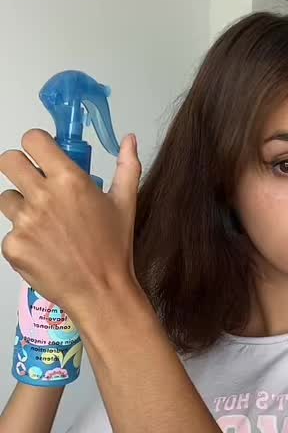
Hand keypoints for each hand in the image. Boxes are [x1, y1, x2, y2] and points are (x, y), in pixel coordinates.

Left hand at [0, 128, 141, 319]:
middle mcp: (42, 197)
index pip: (32, 140)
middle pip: (7, 161)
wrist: (101, 292)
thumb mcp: (125, 204)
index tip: (42, 155)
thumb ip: (126, 166)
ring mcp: (24, 222)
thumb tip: (129, 141)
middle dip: (18, 167)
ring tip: (45, 225)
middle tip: (33, 183)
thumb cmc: (114, 250)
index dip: (36, 145)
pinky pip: (9, 233)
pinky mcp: (13, 246)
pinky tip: (44, 249)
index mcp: (69, 180)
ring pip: (6, 198)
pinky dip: (23, 240)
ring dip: (20, 206)